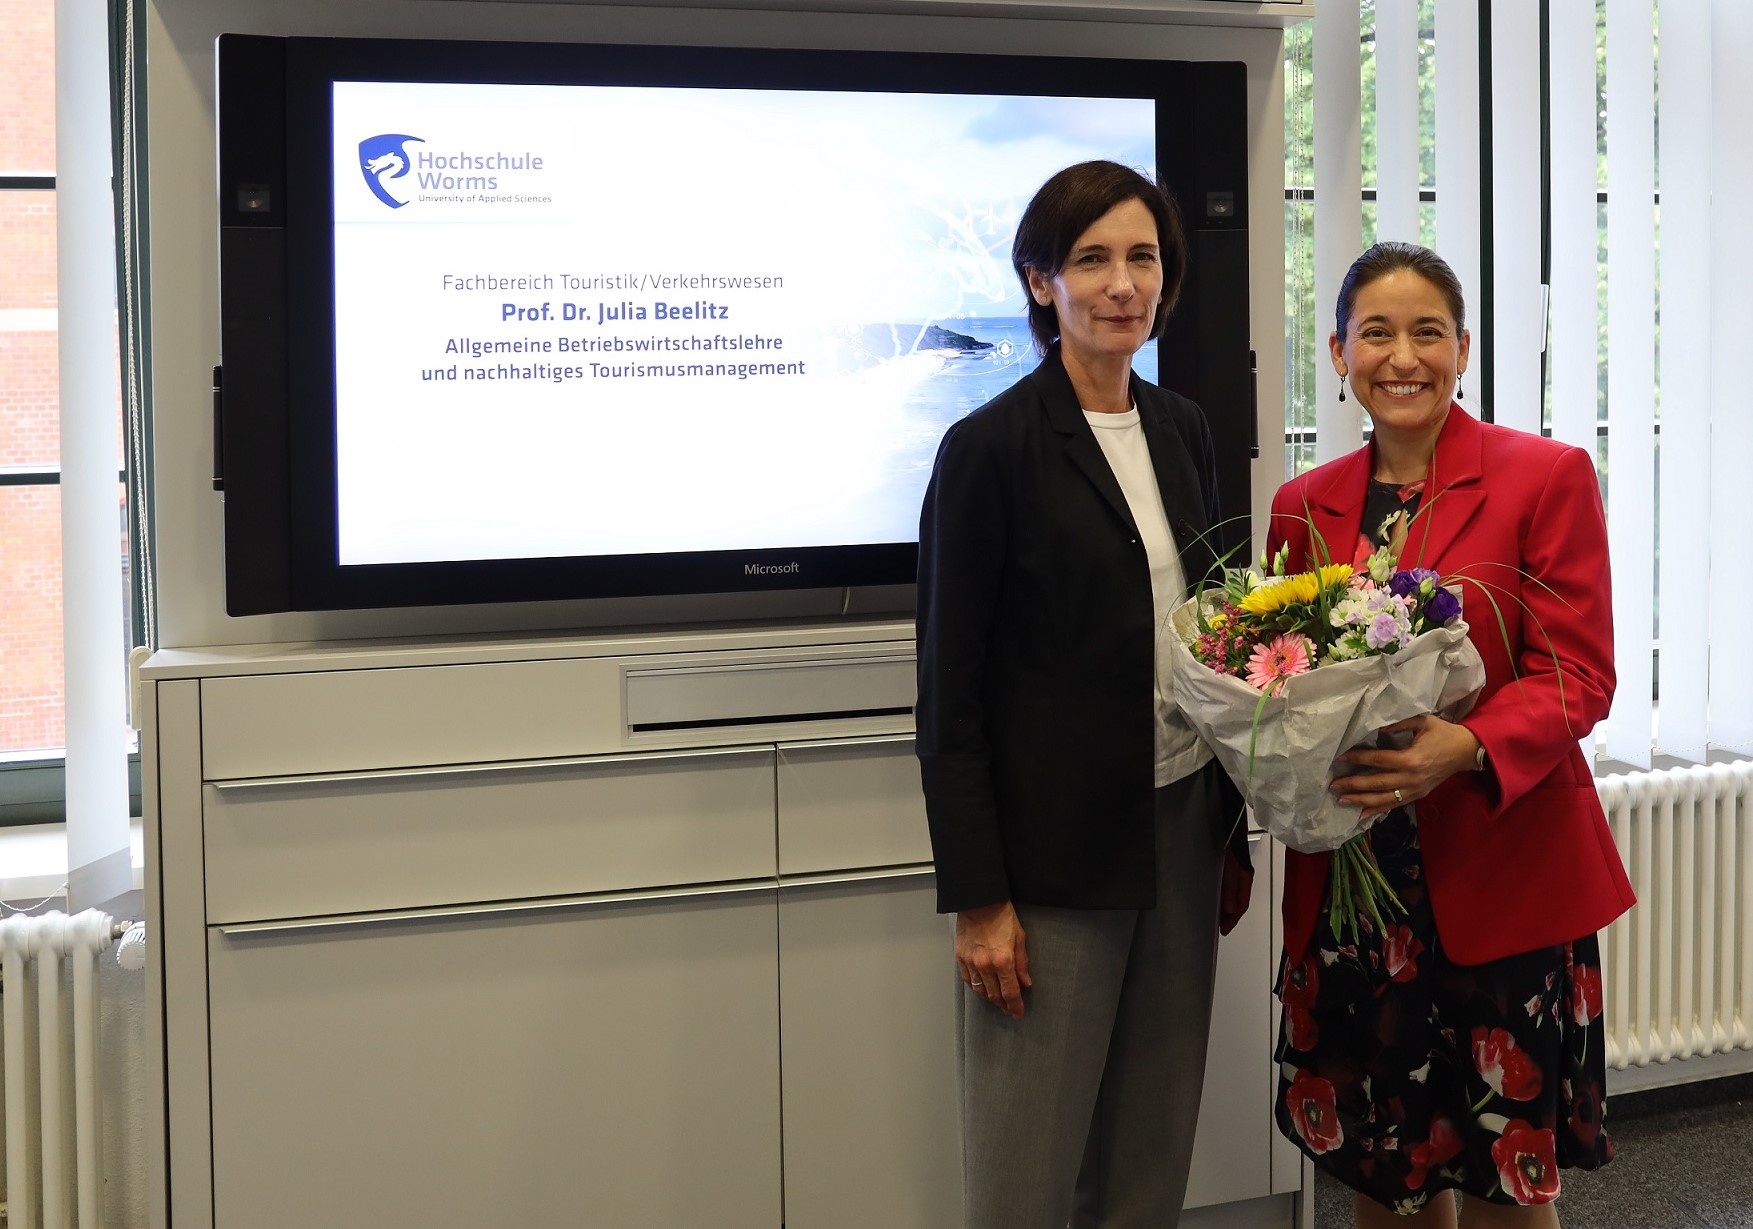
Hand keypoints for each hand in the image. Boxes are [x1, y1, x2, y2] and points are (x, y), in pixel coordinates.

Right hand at [956, 901, 1030, 1018]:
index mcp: (1003, 960)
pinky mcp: (960, 957)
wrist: (979, 901)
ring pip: (980, 990)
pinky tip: (982, 987)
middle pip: (994, 995)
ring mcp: (971, 962)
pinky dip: (976, 987)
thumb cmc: (1001, 915)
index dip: (1015, 1006)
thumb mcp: (1020, 938)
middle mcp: (985, 965)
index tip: (1018, 1013)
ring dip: (990, 998)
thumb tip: (1025, 982)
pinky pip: (968, 979)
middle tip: (1010, 1009)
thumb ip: (1022, 963)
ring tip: (997, 1001)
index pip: (1010, 992)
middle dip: (1003, 1005)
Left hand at [1219, 850, 1252, 935]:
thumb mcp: (1230, 869)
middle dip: (1229, 917)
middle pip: (1237, 902)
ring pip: (1231, 895)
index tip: (1223, 930)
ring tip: (1215, 917)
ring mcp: (1235, 872)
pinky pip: (1226, 887)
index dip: (1233, 920)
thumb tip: (1229, 909)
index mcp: (1245, 879)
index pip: (1241, 905)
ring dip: (1224, 907)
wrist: (1228, 827)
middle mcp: (1242, 877)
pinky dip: (1221, 897)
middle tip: (1219, 927)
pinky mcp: (1227, 867)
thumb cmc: (1229, 846)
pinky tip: (1213, 898)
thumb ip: (1230, 888)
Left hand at [1329, 714, 1480, 820]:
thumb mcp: (1422, 721)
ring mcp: (1414, 789)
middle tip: (1333, 785)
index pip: (1379, 760)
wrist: (1466, 751)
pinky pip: (1394, 805)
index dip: (1358, 759)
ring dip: (1361, 800)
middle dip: (1353, 784)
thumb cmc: (1443, 733)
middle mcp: (1411, 778)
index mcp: (1411, 758)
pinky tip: (1362, 814)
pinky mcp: (1417, 795)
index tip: (1341, 758)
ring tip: (1341, 800)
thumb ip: (1398, 724)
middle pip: (1377, 783)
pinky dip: (1378, 810)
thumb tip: (1375, 727)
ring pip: (1384, 798)